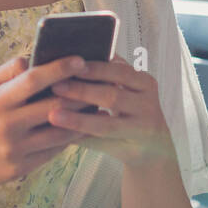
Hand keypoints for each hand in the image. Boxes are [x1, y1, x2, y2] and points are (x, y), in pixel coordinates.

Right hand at [0, 54, 95, 191]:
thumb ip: (7, 72)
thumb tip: (35, 58)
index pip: (33, 80)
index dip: (59, 68)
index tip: (79, 59)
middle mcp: (6, 127)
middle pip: (54, 107)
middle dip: (80, 92)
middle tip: (97, 82)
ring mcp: (15, 151)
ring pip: (60, 132)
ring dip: (82, 118)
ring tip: (96, 104)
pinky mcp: (21, 168)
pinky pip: (53, 151)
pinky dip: (69, 137)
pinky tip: (80, 125)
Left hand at [48, 56, 177, 168]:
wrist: (155, 148)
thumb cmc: (132, 111)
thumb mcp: (130, 89)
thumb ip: (109, 73)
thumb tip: (71, 57)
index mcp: (144, 83)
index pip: (119, 71)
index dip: (95, 68)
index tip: (70, 64)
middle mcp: (147, 105)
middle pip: (112, 96)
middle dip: (82, 90)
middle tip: (56, 86)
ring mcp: (142, 130)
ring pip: (106, 125)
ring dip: (77, 119)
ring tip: (53, 114)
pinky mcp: (134, 151)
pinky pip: (102, 145)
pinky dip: (81, 139)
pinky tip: (61, 135)